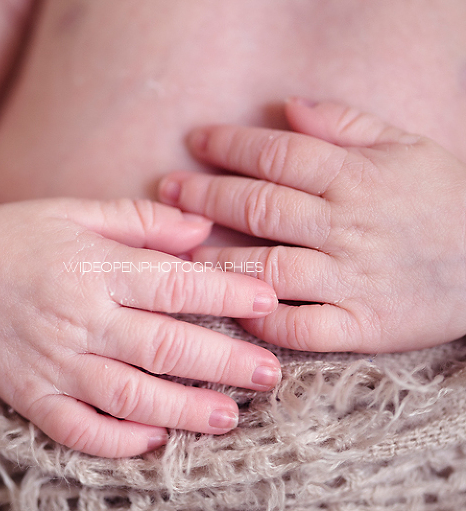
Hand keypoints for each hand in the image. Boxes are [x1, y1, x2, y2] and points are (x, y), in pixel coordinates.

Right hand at [0, 194, 279, 457]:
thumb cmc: (22, 234)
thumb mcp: (81, 211)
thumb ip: (144, 219)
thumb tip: (204, 231)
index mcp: (95, 267)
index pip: (176, 284)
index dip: (228, 293)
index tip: (268, 301)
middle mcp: (79, 317)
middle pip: (164, 346)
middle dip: (223, 363)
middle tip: (267, 374)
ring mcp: (54, 361)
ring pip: (129, 396)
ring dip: (183, 410)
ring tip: (227, 417)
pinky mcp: (30, 394)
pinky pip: (77, 429)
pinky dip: (118, 442)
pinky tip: (154, 440)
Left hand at [159, 99, 465, 353]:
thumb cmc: (444, 199)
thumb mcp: (406, 146)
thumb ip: (346, 124)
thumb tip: (289, 106)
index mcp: (357, 177)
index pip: (278, 154)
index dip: (229, 145)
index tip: (195, 143)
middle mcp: (349, 226)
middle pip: (260, 207)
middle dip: (205, 196)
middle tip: (169, 191)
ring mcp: (354, 279)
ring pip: (269, 269)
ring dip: (217, 261)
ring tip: (181, 253)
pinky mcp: (363, 327)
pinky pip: (302, 329)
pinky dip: (264, 321)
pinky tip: (235, 309)